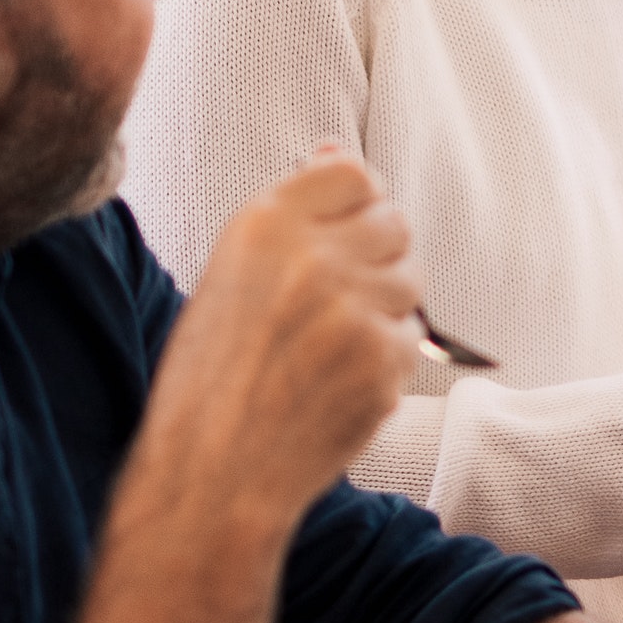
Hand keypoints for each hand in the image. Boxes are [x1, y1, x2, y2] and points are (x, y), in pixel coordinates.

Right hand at [143, 146, 420, 534]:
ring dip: (387, 306)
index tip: (344, 231)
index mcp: (263, 226)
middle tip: (339, 299)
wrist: (212, 473)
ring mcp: (354, 310)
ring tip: (332, 345)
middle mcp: (313, 258)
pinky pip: (411, 337)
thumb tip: (335, 149)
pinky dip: (387, 357)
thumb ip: (289, 216)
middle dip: (379, 254)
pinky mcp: (384, 361)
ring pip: (411, 280)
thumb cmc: (211, 376)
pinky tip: (340, 381)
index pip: (353, 173)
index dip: (357, 203)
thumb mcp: (228, 275)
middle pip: (394, 222)